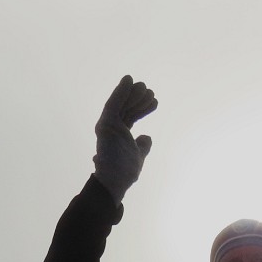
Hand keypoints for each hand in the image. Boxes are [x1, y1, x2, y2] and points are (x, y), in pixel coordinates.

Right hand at [94, 75, 157, 202]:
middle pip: (127, 109)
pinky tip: (128, 80)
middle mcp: (111, 129)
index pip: (131, 117)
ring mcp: (107, 126)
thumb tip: (147, 137)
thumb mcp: (138, 156)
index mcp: (118, 136)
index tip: (155, 102)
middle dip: (138, 99)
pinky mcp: (105, 124)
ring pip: (121, 104)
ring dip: (132, 92)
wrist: (116, 181)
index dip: (142, 109)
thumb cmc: (125, 173)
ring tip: (145, 86)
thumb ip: (142, 146)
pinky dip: (121, 91)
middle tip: (150, 91)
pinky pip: (114, 103)